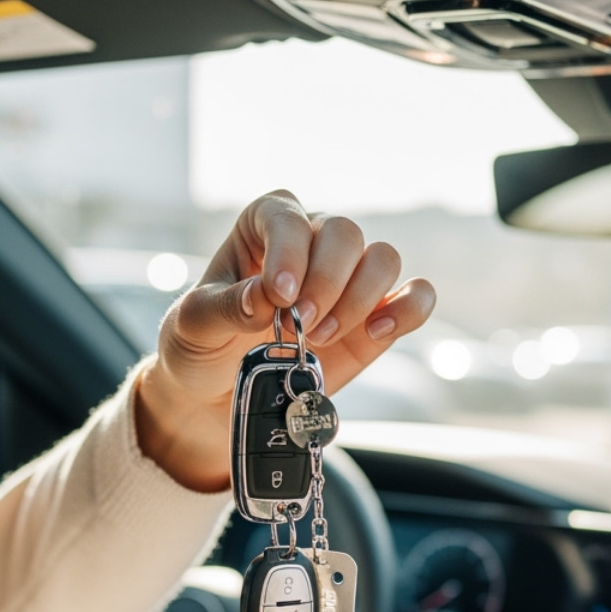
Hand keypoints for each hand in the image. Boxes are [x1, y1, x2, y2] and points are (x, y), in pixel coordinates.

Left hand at [134, 190, 435, 491]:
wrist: (220, 395)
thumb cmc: (202, 346)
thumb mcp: (194, 326)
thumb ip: (225, 306)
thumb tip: (267, 295)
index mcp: (264, 227)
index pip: (288, 216)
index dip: (290, 251)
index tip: (280, 295)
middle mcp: (313, 242)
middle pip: (345, 232)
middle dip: (327, 281)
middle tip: (301, 325)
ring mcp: (349, 279)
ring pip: (383, 259)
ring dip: (358, 300)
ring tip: (321, 338)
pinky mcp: (377, 317)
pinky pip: (416, 296)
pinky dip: (408, 309)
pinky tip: (377, 331)